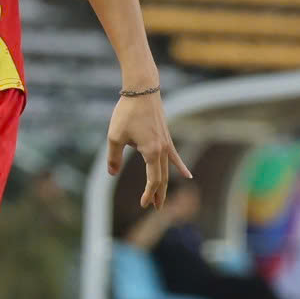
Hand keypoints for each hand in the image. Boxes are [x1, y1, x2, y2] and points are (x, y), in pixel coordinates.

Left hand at [108, 91, 190, 208]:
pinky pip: (174, 156)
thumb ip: (113, 157)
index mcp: (151, 152)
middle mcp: (162, 150)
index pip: (153, 180)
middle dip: (158, 194)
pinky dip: (180, 166)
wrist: (142, 90)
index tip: (142, 204)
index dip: (148, 193)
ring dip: (165, 185)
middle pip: (163, 178)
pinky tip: (187, 174)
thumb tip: (112, 173)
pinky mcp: (166, 137)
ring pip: (168, 169)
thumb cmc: (127, 112)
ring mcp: (166, 143)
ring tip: (162, 199)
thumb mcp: (114, 136)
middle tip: (155, 208)